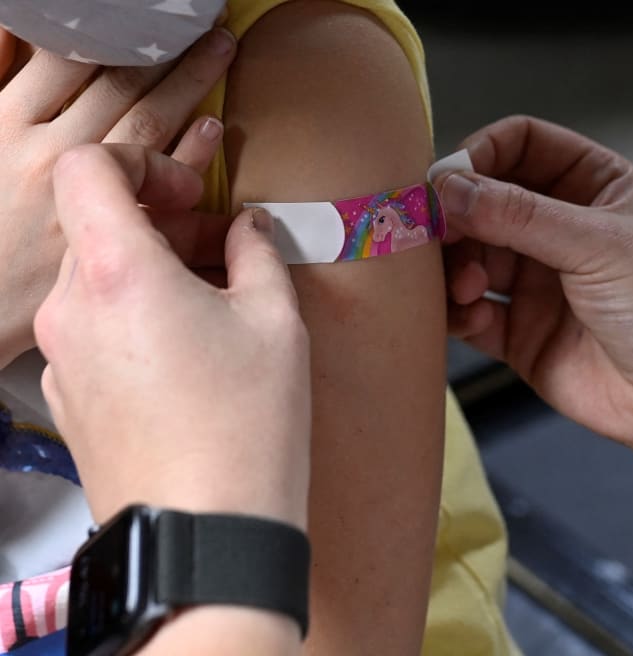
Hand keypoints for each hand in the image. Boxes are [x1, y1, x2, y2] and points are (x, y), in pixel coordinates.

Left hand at [34, 144, 310, 528]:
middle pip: (97, 228)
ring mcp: (61, 360)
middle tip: (223, 248)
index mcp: (118, 273)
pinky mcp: (68, 400)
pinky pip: (94, 333)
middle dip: (161, 224)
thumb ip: (257, 253)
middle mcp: (72, 311)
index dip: (142, 164)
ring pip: (97, 283)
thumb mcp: (276, 322)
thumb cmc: (246, 427)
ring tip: (215, 306)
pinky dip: (135, 321)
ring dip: (150, 274)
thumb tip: (248, 229)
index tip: (190, 196)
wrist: (207, 534)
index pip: (90, 169)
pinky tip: (189, 356)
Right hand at [439, 116, 632, 463]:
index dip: (480, 153)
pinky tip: (476, 316)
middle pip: (484, 201)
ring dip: (455, 266)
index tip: (448, 179)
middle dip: (456, 216)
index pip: (521, 144)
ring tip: (466, 285)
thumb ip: (519, 215)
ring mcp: (540, 282)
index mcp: (594, 187)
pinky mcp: (523, 334)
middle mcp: (562, 230)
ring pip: (470, 256)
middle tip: (436, 235)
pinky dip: (459, 311)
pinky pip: (471, 312)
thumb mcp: (599, 244)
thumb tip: (449, 187)